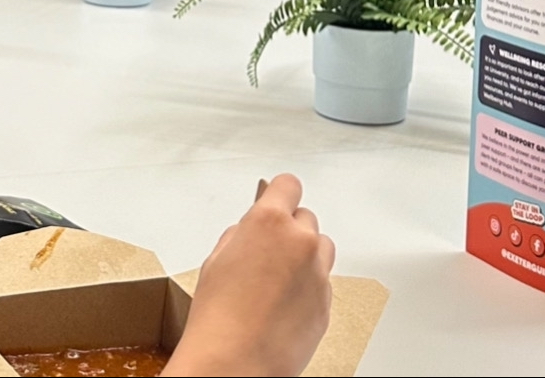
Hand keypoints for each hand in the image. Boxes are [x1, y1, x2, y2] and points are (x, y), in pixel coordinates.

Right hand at [163, 175, 333, 377]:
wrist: (235, 363)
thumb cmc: (218, 316)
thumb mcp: (217, 260)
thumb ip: (241, 235)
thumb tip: (251, 231)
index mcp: (269, 221)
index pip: (288, 185)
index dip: (279, 193)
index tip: (276, 200)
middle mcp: (301, 241)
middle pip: (306, 217)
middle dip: (290, 229)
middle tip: (268, 252)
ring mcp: (318, 273)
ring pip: (321, 248)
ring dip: (305, 255)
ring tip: (279, 279)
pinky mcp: (327, 303)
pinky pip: (322, 282)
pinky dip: (308, 287)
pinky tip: (284, 305)